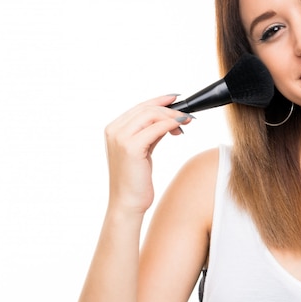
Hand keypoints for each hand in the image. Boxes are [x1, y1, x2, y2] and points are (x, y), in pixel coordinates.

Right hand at [103, 95, 192, 214]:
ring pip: (151, 115)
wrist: (127, 203)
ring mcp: (120, 138)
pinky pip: (156, 128)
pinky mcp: (131, 147)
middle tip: (186, 116)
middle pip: (146, 108)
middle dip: (169, 109)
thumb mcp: (143, 150)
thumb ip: (151, 132)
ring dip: (172, 116)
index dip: (159, 100)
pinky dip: (170, 125)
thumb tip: (169, 118)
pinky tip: (180, 129)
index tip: (175, 99)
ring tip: (185, 123)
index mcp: (114, 129)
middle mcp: (114, 130)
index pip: (139, 106)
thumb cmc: (135, 179)